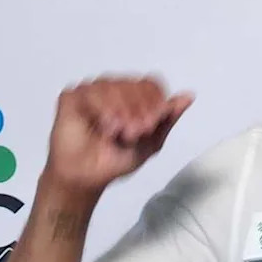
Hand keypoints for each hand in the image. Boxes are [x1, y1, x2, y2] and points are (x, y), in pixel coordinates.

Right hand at [43, 75, 193, 192]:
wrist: (88, 177)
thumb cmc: (116, 159)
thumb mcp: (152, 141)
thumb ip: (168, 118)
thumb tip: (189, 96)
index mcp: (134, 96)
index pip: (151, 84)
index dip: (155, 102)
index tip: (152, 124)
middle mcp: (114, 88)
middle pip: (134, 84)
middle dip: (139, 110)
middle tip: (136, 132)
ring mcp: (92, 91)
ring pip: (113, 86)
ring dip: (121, 111)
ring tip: (119, 133)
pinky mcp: (72, 97)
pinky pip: (90, 92)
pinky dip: (102, 109)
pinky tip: (105, 127)